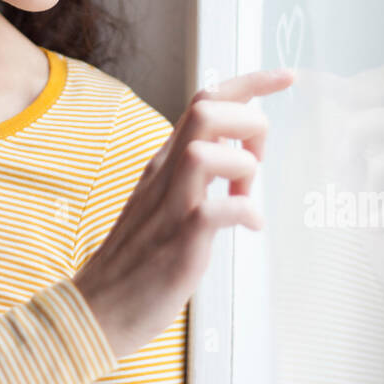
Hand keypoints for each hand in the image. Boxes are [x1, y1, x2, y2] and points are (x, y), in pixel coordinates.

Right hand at [72, 68, 295, 360]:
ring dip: (242, 166)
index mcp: (165, 161)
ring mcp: (170, 207)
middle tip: (257, 163)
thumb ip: (191, 170)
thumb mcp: (163, 197)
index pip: (204, 101)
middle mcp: (165, 174)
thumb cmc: (137, 257)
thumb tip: (230, 149)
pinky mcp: (178, 243)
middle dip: (249, 124)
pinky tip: (250, 227)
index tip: (286, 77)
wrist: (97, 307)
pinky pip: (216, 212)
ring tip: (246, 195)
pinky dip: (244, 212)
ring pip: (206, 152)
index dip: (250, 83)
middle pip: (207, 111)